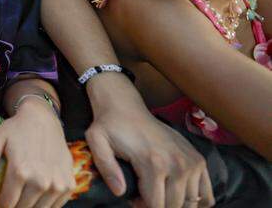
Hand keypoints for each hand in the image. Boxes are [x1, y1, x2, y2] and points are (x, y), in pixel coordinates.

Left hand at [0, 100, 74, 207]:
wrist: (43, 119)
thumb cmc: (16, 128)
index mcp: (20, 171)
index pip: (7, 203)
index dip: (0, 202)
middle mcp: (40, 181)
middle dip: (14, 204)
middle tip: (10, 194)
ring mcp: (57, 184)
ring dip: (29, 205)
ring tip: (23, 193)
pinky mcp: (68, 185)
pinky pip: (55, 206)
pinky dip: (45, 204)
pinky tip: (38, 193)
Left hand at [86, 98, 212, 207]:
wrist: (127, 107)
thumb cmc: (110, 126)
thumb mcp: (97, 142)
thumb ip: (106, 168)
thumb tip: (119, 192)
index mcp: (153, 163)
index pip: (156, 206)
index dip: (142, 207)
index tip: (132, 197)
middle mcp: (178, 164)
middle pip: (174, 207)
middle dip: (157, 206)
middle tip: (143, 195)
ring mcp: (192, 162)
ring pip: (191, 204)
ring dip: (175, 204)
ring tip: (158, 191)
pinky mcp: (199, 160)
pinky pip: (207, 196)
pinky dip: (196, 201)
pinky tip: (178, 193)